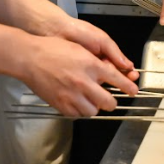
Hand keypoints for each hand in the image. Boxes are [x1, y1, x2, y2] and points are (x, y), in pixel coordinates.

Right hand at [19, 37, 137, 116]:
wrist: (30, 57)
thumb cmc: (52, 49)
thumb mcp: (80, 49)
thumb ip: (97, 62)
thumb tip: (111, 70)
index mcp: (91, 65)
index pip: (117, 79)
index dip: (128, 87)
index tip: (133, 91)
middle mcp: (84, 82)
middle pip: (109, 101)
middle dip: (111, 101)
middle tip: (110, 99)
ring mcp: (72, 95)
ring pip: (94, 111)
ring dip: (95, 106)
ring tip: (90, 100)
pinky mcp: (61, 104)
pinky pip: (78, 114)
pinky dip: (80, 110)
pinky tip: (78, 102)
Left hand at [56, 17, 137, 78]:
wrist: (57, 31)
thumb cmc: (79, 31)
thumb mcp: (101, 39)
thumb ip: (114, 52)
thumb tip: (128, 65)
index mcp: (104, 53)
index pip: (119, 67)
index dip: (127, 73)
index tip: (134, 77)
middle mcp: (96, 63)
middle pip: (112, 76)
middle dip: (120, 80)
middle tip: (126, 83)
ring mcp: (86, 70)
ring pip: (100, 82)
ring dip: (106, 83)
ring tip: (108, 80)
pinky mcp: (76, 76)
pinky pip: (87, 84)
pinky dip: (92, 86)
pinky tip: (94, 86)